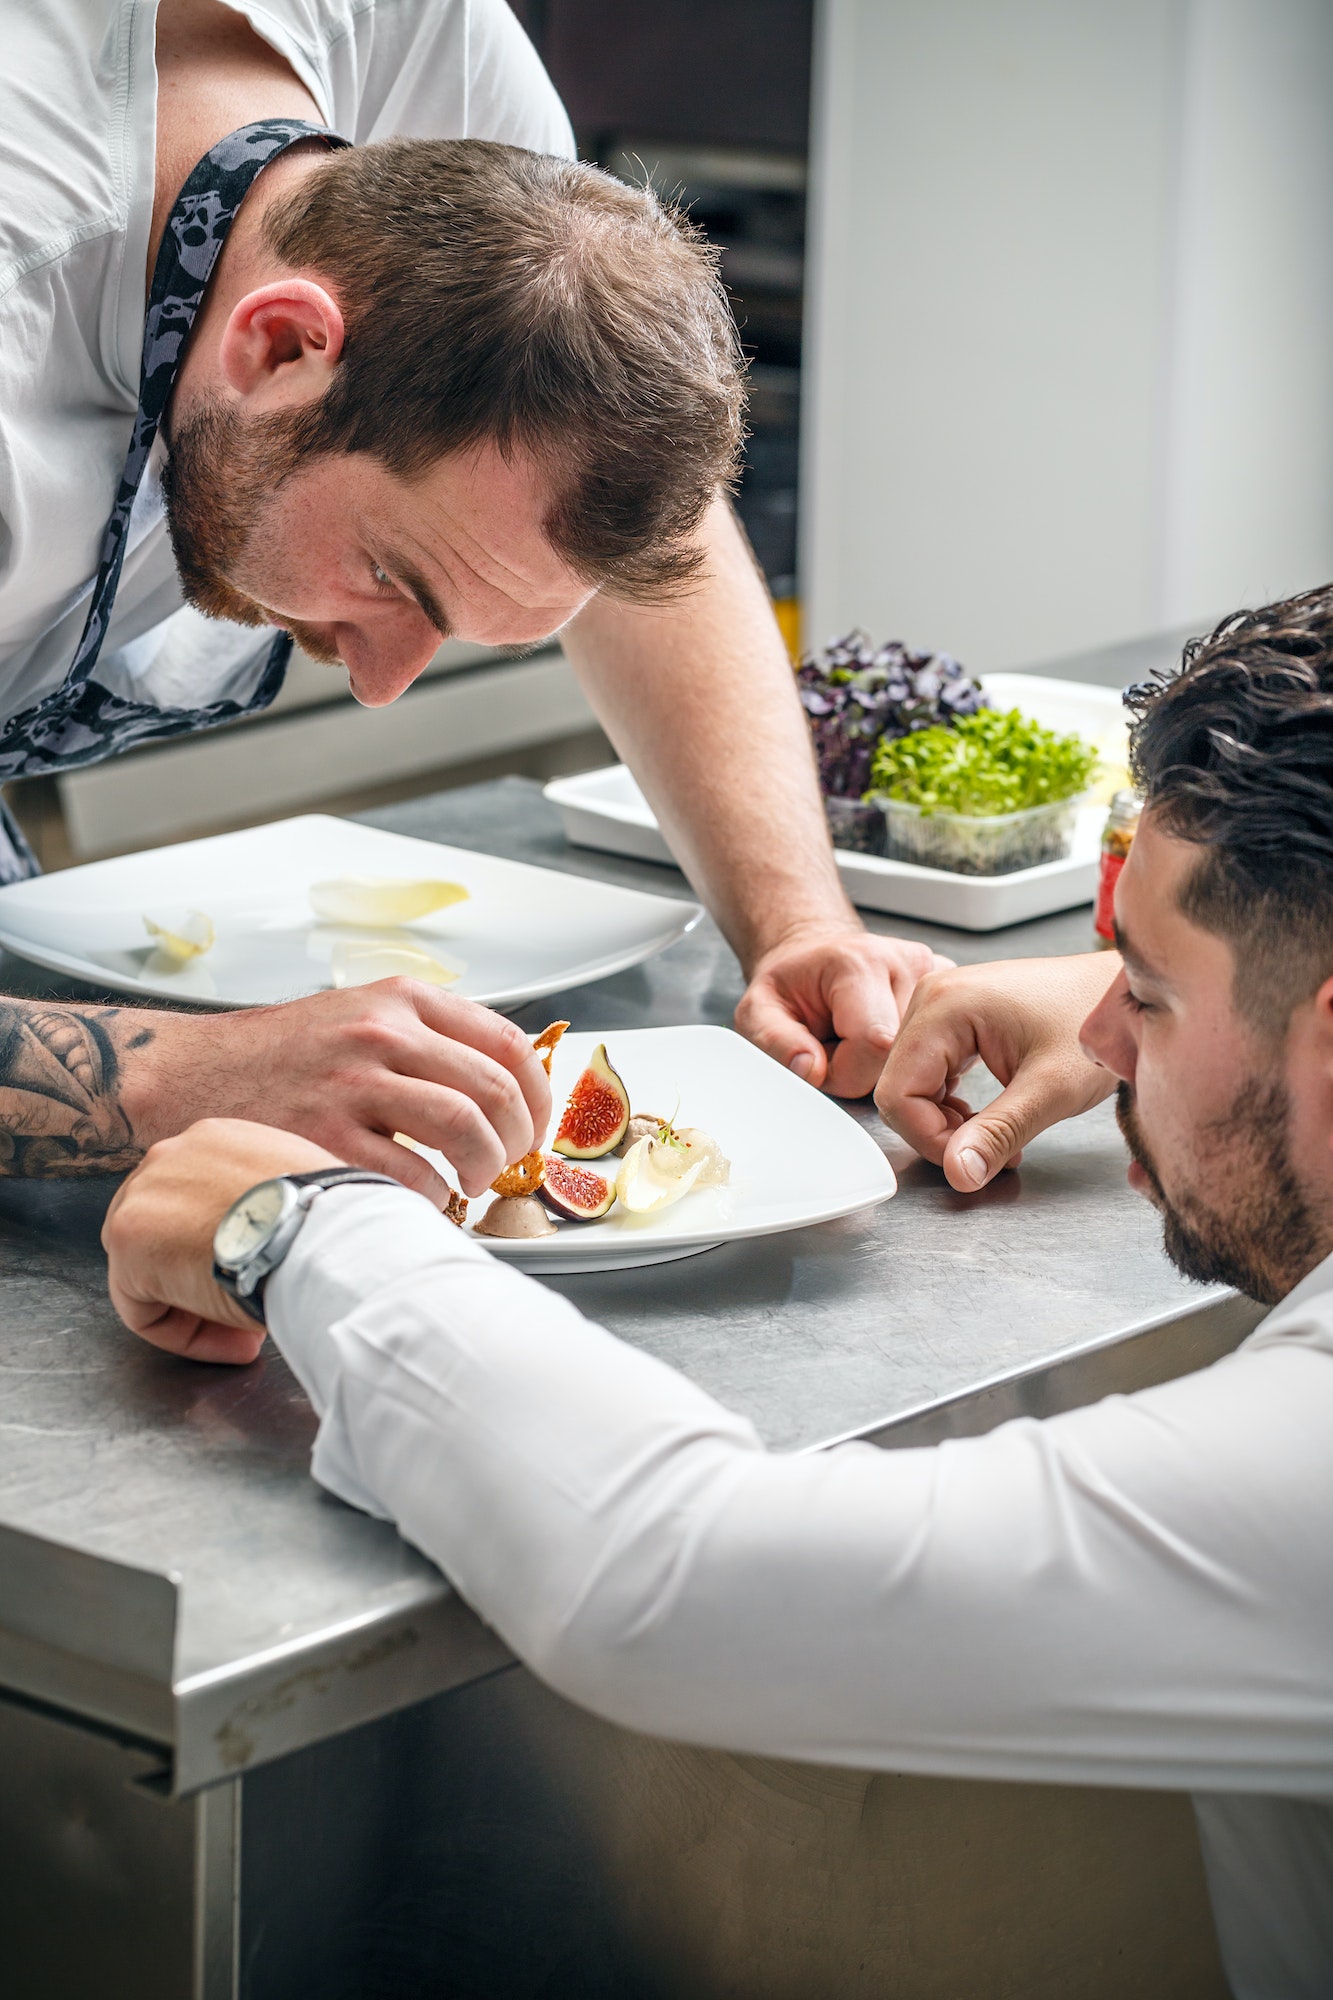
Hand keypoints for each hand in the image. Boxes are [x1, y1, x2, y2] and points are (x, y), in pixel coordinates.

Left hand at [103, 1119, 343, 1364]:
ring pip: (147, 1272)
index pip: (198, 1200)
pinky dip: (185, 1337)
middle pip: (162, 1231)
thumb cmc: (334, 1220)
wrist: (324, 1234)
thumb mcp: (306, 1191)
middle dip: (197, 1277)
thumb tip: (278, 1239)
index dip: (226, 1248)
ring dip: (193, 1309)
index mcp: (217, 1140)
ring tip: (244, 1332)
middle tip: (247, 1309)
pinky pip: (143, 1309)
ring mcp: (142, 1194)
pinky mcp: (129, 1241)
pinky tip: (238, 1341)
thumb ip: (272, 1204)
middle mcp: (171, 1154)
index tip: (264, 1274)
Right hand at [121, 979, 550, 1205]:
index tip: (535, 1124)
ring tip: (471, 1184)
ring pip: (463, 1131)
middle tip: (507, 1163)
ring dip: (483, 1169)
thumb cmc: (278, 1056)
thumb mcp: (359, 1015)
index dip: (538, 1095)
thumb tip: (503, 1085)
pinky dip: (431, 1198)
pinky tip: (424, 1200)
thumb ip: (426, 1038)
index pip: (507, 1043)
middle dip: (517, 1139)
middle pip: (494, 1091)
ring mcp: (352, 1086)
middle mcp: (381, 1034)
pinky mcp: (323, 1137)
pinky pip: (408, 1177)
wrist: (188, 1076)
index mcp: (400, 1001)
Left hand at [735, 925, 954, 1096]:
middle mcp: (907, 964)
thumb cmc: (792, 984)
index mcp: (859, 963)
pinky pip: (938, 1051)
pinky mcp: (952, 992)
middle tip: (838, 1048)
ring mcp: (937, 976)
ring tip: (859, 1042)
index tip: (823, 1061)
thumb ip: (776, 1042)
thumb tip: (811, 1069)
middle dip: (864, 1072)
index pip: (873, 1045)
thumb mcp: (758, 1011)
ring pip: (926, 1059)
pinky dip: (911, 1058)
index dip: (844, 1072)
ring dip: (887, 1066)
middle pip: (902, 1057)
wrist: (817, 958)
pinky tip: (885, 1041)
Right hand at [873, 954, 1120, 1189]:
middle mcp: (931, 999)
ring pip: (914, 1085)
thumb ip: (999, 1133)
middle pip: (901, 1090)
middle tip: (994, 1150)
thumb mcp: (1051, 1088)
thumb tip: (958, 1174)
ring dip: (949, 1122)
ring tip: (1000, 1133)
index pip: (897, 1094)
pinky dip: (954, 1105)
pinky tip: (991, 1114)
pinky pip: (932, 1073)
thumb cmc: (1094, 1018)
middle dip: (941, 1132)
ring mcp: (941, 1006)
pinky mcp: (954, 1018)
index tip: (974, 1159)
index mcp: (943, 1006)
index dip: (929, 1138)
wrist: (1120, 994)